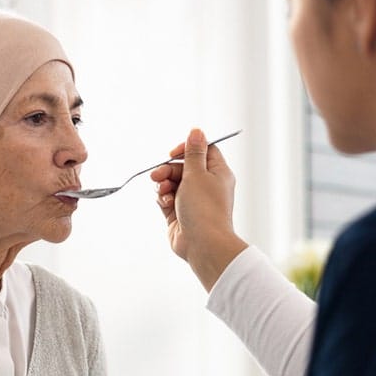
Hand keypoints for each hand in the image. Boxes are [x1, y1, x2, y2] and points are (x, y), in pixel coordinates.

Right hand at [151, 128, 247, 291]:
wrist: (202, 243)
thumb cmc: (204, 209)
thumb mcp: (197, 173)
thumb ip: (194, 152)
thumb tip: (197, 131)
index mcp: (218, 174)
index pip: (203, 151)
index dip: (187, 149)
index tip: (173, 153)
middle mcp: (207, 186)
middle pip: (183, 167)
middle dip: (168, 170)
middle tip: (157, 176)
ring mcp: (193, 201)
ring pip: (172, 183)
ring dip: (163, 184)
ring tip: (163, 192)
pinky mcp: (179, 214)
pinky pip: (167, 198)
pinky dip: (163, 198)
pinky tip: (164, 202)